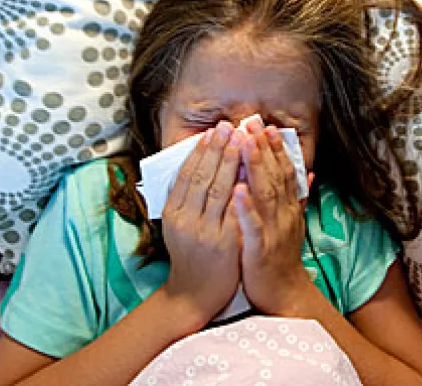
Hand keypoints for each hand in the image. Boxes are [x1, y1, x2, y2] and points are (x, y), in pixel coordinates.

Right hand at [160, 121, 242, 323]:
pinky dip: (240, 192)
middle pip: (202, 177)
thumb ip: (186, 200)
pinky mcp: (223, 243)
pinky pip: (233, 213)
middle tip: (228, 126)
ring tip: (239, 140)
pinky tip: (247, 175)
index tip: (211, 132)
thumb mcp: (180, 226)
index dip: (200, 151)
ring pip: (217, 190)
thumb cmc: (190, 257)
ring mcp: (204, 231)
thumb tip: (194, 169)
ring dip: (229, 163)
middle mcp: (185, 219)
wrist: (193, 295)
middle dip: (217, 149)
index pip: (187, 175)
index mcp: (173, 213)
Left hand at [235, 122, 313, 314]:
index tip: (266, 126)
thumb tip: (310, 174)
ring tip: (245, 144)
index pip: (284, 172)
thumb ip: (299, 198)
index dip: (275, 148)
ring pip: (265, 194)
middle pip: (275, 176)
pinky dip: (246, 207)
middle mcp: (284, 216)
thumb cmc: (282, 259)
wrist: (284, 295)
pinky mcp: (260, 249)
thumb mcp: (293, 224)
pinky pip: (252, 225)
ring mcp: (273, 232)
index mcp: (289, 209)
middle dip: (263, 148)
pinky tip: (237, 190)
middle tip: (252, 122)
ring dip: (256, 167)